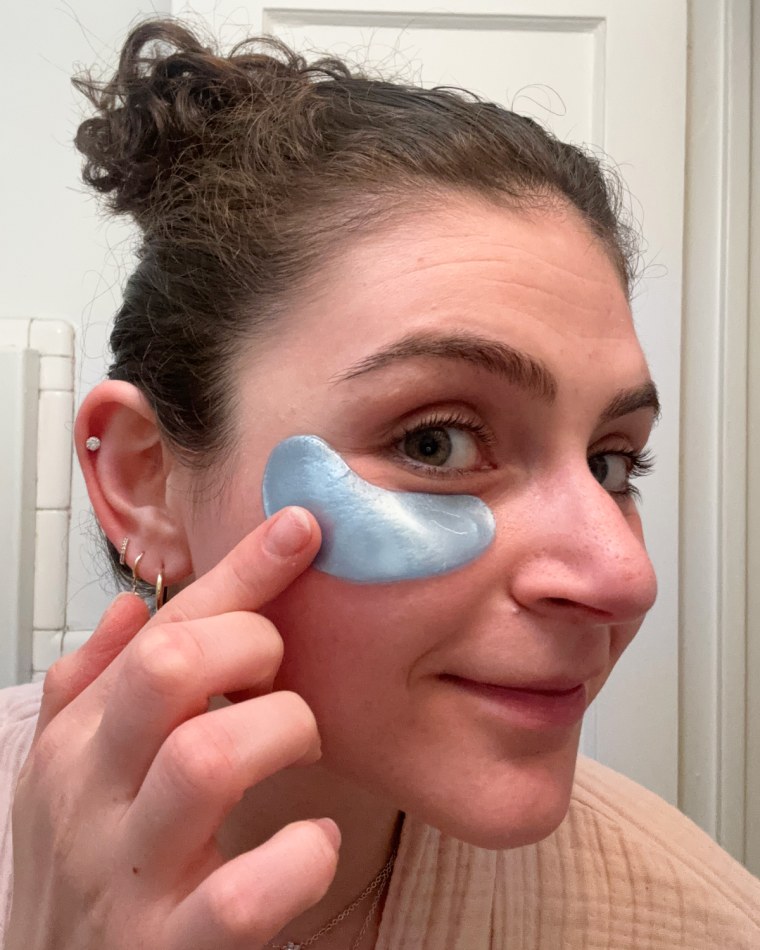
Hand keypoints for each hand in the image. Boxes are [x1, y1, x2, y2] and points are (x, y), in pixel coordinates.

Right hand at [7, 507, 339, 949]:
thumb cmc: (81, 878)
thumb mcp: (65, 777)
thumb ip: (92, 689)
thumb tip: (132, 606)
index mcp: (75, 747)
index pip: (159, 631)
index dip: (240, 573)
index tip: (302, 528)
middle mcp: (92, 802)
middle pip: (170, 670)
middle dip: (251, 646)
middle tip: (279, 676)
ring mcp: (131, 880)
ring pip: (208, 758)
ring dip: (282, 731)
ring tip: (299, 744)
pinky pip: (246, 892)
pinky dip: (301, 854)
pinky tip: (312, 842)